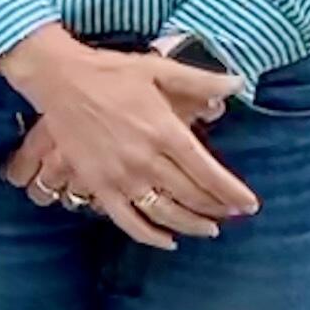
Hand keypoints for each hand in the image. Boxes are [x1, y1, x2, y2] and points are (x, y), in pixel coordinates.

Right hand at [0, 25, 255, 251]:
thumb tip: (238, 83)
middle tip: (232, 215)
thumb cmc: (111, 71)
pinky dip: (151, 236)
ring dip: (191, 226)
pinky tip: (168, 241)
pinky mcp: (99, 185)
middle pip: (191, 196)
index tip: (249, 205)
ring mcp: (121, 176)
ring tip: (209, 230)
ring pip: (165, 214)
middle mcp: (146, 159)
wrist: (60, 80)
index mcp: (165, 131)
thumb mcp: (159, 69)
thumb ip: (201, 81)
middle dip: (217, 210)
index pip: (208, 173)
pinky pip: (128, 220)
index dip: (232, 193)